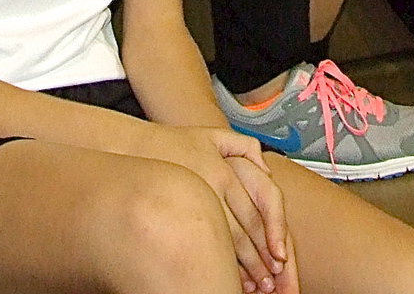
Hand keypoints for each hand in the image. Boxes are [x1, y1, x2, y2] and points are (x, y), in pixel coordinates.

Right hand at [144, 126, 293, 293]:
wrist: (132, 151)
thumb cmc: (174, 144)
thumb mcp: (214, 135)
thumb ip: (246, 147)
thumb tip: (267, 170)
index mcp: (226, 172)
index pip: (258, 209)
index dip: (273, 235)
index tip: (281, 257)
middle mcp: (212, 190)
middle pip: (243, 232)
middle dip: (260, 260)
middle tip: (271, 282)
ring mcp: (193, 206)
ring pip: (224, 245)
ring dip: (240, 268)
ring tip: (251, 287)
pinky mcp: (175, 221)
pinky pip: (200, 248)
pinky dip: (214, 266)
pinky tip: (220, 278)